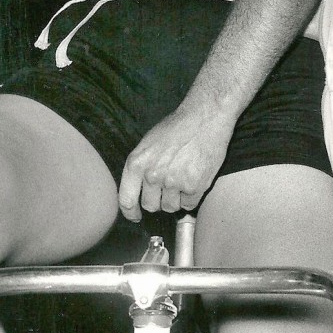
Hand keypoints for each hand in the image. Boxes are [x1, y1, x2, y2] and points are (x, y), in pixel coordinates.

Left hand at [118, 105, 234, 221]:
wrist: (205, 117)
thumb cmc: (178, 126)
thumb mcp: (149, 142)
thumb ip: (141, 167)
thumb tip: (138, 190)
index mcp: (137, 163)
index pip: (126, 199)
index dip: (130, 212)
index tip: (136, 216)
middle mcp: (153, 175)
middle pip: (151, 206)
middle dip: (159, 200)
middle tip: (169, 186)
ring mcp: (174, 182)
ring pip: (171, 207)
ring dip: (177, 198)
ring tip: (184, 177)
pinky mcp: (194, 187)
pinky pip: (189, 205)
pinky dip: (192, 197)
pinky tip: (195, 178)